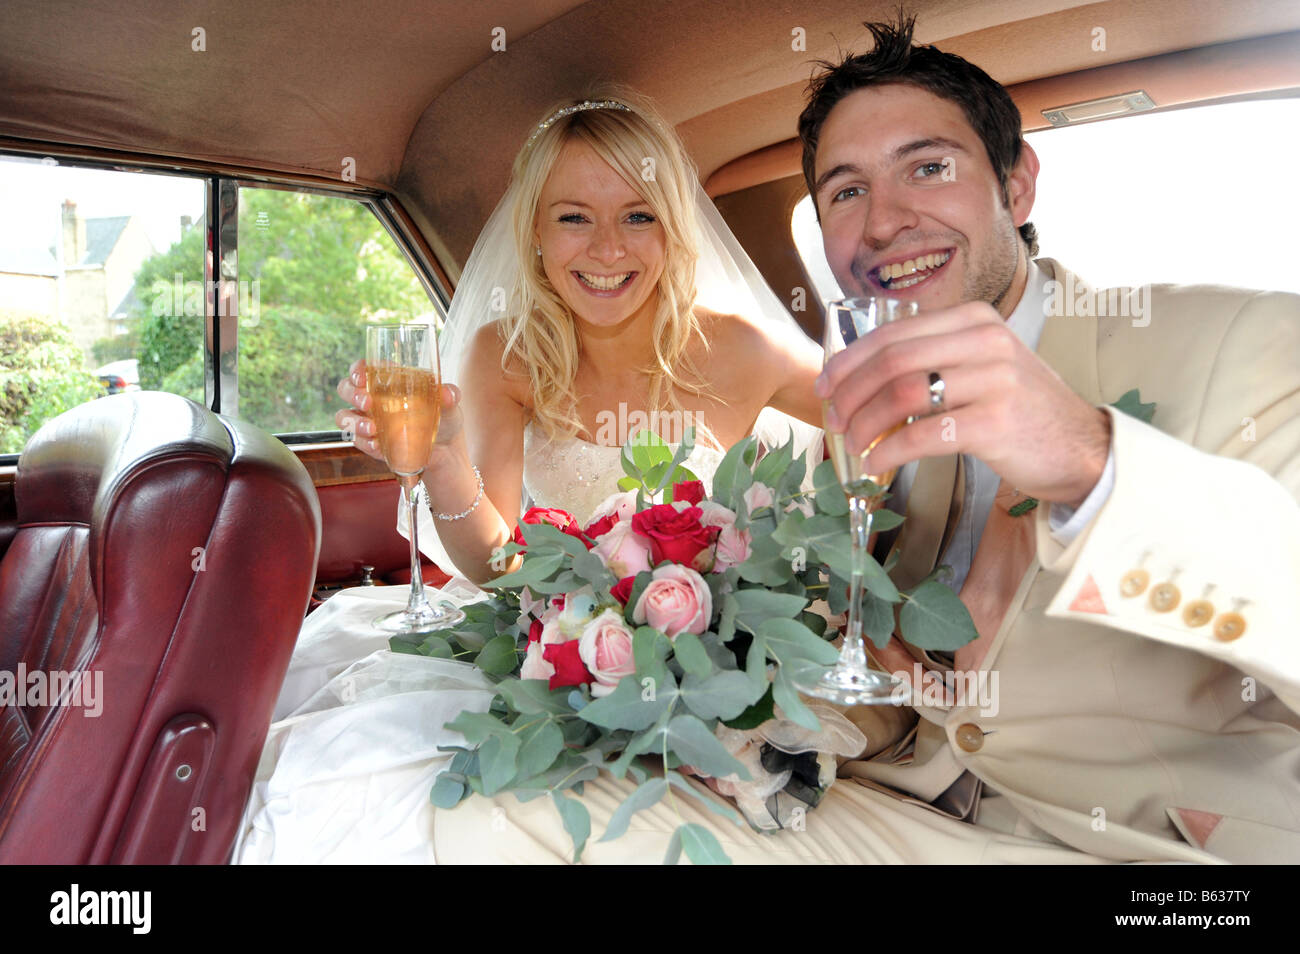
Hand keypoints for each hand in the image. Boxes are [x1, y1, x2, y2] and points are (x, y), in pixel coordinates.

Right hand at [335, 358, 465, 469]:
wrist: (446, 450)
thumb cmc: (443, 416)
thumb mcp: (450, 404)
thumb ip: (450, 395)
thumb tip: (447, 394)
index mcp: (388, 381)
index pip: (363, 368)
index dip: (357, 369)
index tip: (362, 376)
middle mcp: (373, 398)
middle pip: (346, 388)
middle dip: (351, 393)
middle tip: (367, 402)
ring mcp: (369, 421)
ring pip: (344, 416)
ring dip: (353, 421)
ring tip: (371, 429)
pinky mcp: (371, 442)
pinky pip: (357, 441)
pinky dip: (365, 443)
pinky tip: (377, 446)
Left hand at [815, 301, 1110, 507]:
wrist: (1081, 446)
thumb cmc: (1019, 409)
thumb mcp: (980, 366)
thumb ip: (931, 361)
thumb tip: (857, 381)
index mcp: (974, 320)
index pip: (893, 333)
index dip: (850, 361)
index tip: (825, 386)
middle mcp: (986, 341)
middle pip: (892, 361)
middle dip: (850, 392)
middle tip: (833, 420)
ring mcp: (995, 380)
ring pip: (903, 395)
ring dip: (866, 423)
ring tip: (852, 443)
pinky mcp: (996, 423)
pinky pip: (925, 435)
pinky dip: (890, 451)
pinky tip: (876, 463)